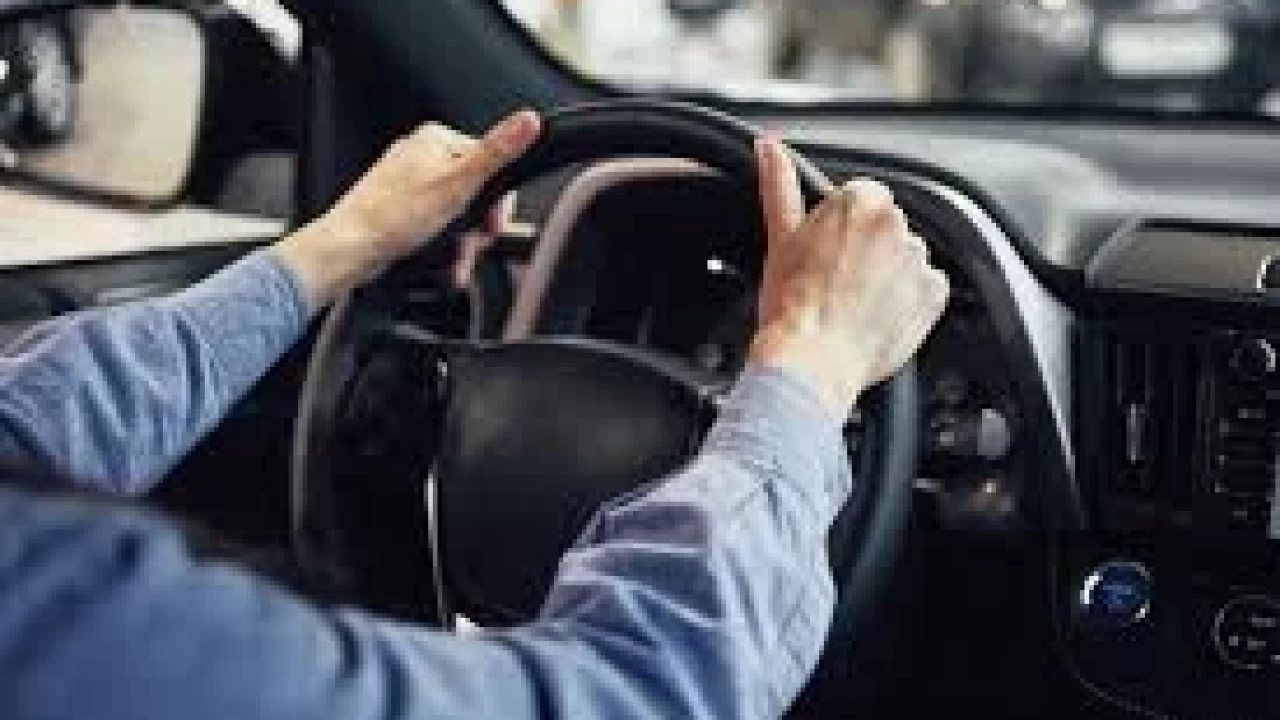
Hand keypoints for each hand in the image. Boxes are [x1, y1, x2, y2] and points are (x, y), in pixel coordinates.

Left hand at [273, 110, 541, 307]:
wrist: (349, 249)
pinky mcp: (400, 210)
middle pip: (474, 193)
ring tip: (451, 259)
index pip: (491, 164)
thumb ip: (497, 152)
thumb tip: (528, 121)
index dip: (497, 202)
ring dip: (460, 244)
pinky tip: (437, 261)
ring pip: (456, 215)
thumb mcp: (459, 183)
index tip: (491, 225)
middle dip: (476, 229)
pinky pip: (434, 227)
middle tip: (468, 245)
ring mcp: (409, 184)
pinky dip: (441, 247)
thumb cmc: (392, 217)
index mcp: (436, 140)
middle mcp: (421, 156)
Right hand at [747, 138, 949, 419]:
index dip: (842, 229)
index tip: (827, 256)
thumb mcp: (780, 237)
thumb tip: (769, 146)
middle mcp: (897, 224)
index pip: (862, 199)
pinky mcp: (934, 294)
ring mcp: (919, 260)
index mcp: (861, 201)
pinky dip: (908, 300)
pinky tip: (877, 315)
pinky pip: (927, 289)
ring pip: (906, 258)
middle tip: (836, 283)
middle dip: (867, 250)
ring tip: (855, 304)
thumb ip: (779, 184)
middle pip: (886, 227)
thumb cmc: (791, 305)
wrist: (811, 362)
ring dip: (889, 274)